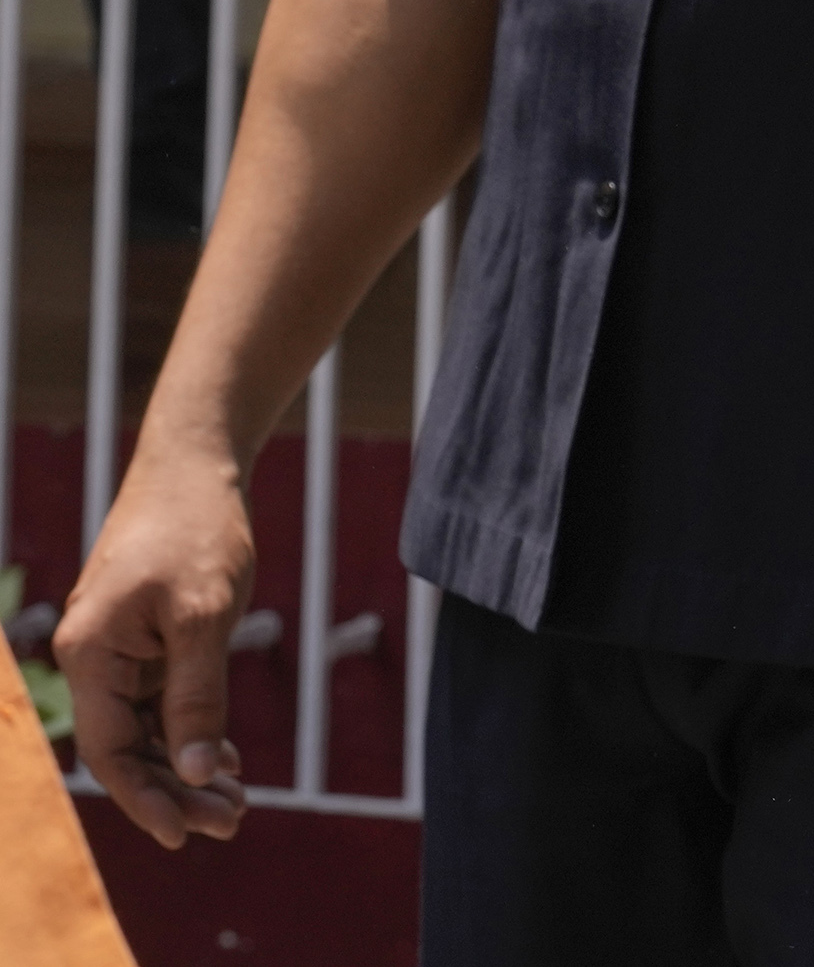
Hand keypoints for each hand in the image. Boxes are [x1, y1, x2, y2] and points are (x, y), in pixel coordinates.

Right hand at [55, 445, 258, 846]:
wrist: (196, 465)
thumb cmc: (197, 530)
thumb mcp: (204, 614)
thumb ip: (196, 693)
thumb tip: (191, 770)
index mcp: (89, 655)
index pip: (110, 751)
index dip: (146, 798)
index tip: (186, 836)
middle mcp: (92, 659)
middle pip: (128, 747)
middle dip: (175, 791)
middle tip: (232, 823)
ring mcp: (117, 651)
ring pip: (146, 729)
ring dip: (186, 767)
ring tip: (236, 804)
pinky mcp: (144, 640)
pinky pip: (160, 702)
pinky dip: (190, 731)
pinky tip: (223, 760)